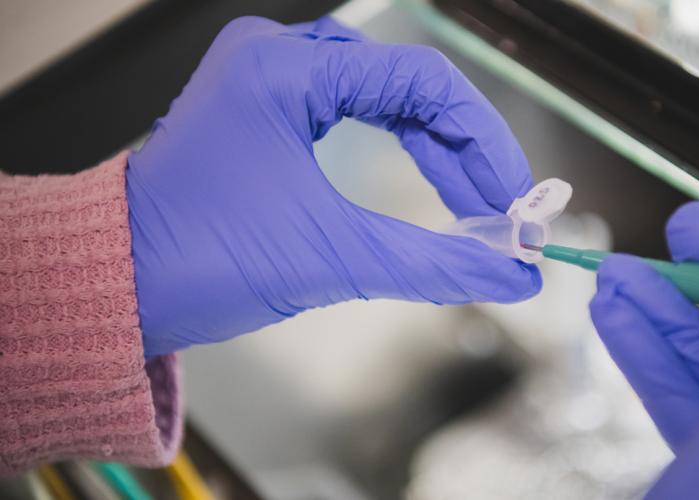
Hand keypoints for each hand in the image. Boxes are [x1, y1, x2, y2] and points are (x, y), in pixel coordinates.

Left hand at [127, 17, 540, 357]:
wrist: (118, 284)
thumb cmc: (200, 259)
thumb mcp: (333, 258)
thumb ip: (436, 264)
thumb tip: (511, 274)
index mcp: (285, 71)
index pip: (424, 81)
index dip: (484, 141)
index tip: (517, 196)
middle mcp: (275, 56)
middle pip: (408, 86)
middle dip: (462, 152)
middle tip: (502, 210)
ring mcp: (267, 77)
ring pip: (385, 96)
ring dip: (434, 150)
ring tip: (474, 203)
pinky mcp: (265, 106)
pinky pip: (354, 110)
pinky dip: (397, 146)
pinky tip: (427, 177)